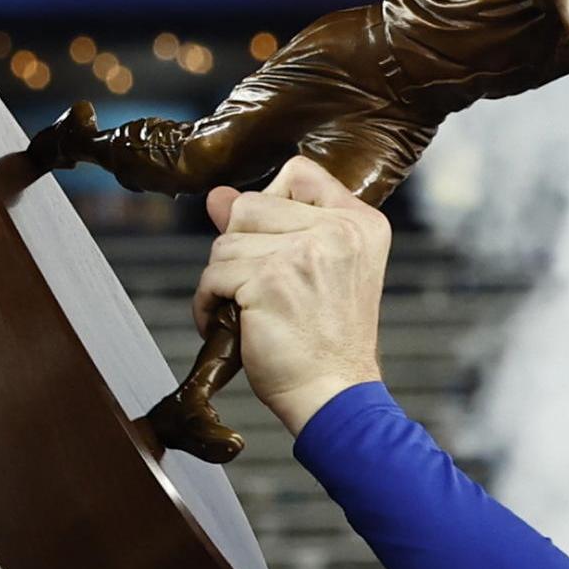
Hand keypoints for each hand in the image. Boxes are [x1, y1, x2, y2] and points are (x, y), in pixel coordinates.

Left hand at [188, 157, 390, 430]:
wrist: (334, 394)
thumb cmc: (327, 344)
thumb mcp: (317, 271)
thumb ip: (272, 227)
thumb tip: (218, 197)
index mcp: (360, 223)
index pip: (299, 174)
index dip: (270, 202)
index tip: (270, 242)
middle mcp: (338, 230)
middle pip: (251, 205)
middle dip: (239, 248)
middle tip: (253, 287)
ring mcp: (304, 252)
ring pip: (226, 241)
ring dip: (222, 279)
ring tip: (243, 310)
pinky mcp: (269, 279)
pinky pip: (213, 275)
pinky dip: (208, 303)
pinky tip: (228, 324)